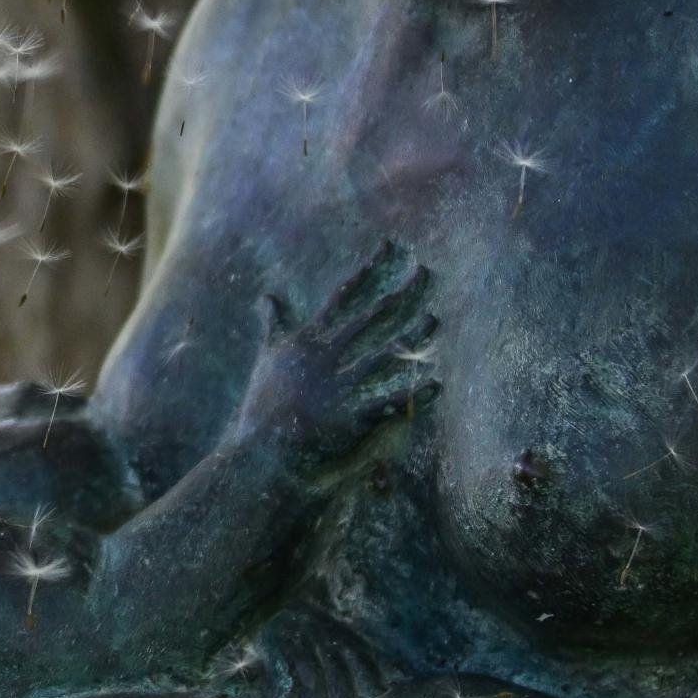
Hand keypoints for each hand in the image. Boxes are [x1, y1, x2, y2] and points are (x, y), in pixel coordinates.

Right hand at [234, 239, 439, 468]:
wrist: (261, 450)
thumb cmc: (264, 402)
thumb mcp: (268, 356)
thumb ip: (274, 323)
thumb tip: (267, 296)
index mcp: (308, 339)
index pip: (344, 295)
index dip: (369, 270)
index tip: (390, 247)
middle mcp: (326, 356)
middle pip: (373, 317)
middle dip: (403, 293)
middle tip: (428, 273)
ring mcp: (339, 385)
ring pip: (386, 353)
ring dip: (414, 337)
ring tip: (435, 319)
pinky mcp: (349, 415)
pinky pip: (389, 399)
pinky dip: (414, 391)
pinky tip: (436, 381)